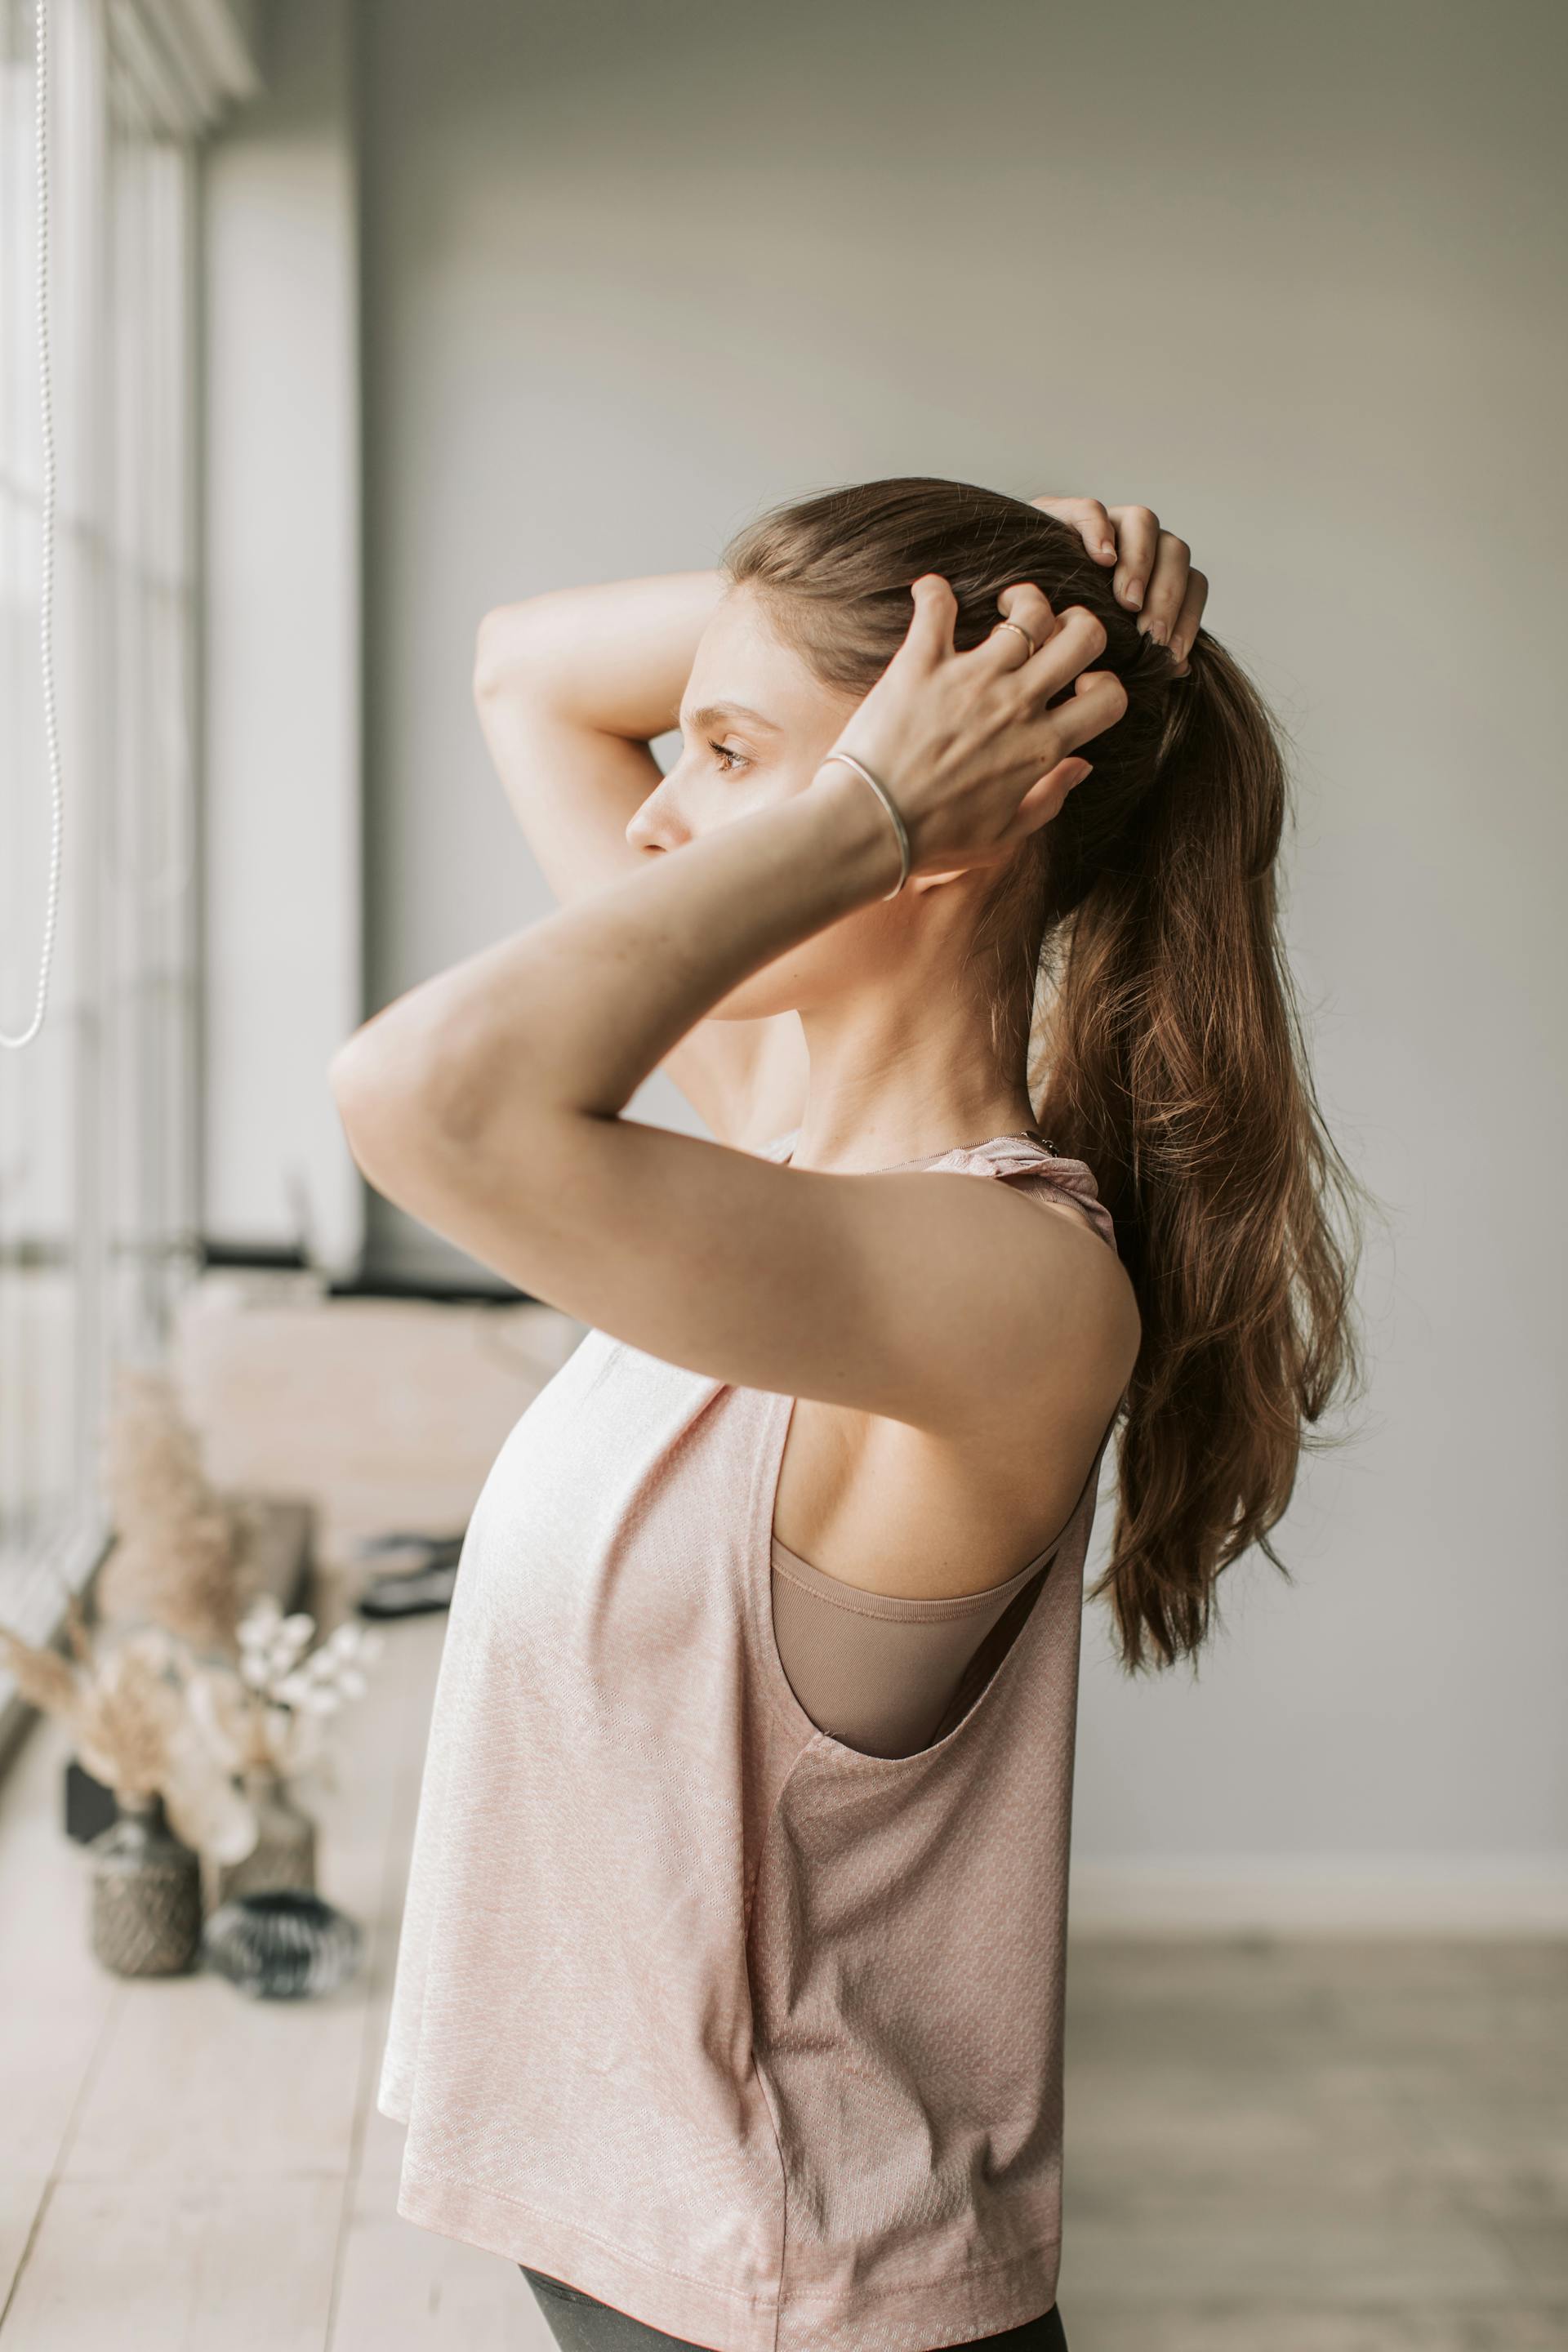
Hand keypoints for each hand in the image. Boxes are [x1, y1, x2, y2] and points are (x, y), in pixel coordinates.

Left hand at [824, 576, 1126, 884]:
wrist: (868, 828)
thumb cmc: (933, 840)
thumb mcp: (1003, 836)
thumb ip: (1049, 800)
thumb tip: (1081, 766)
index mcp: (1040, 748)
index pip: (1109, 698)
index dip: (1105, 687)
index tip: (1079, 689)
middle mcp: (1015, 705)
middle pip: (1083, 635)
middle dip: (1079, 626)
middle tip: (1052, 637)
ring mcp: (970, 679)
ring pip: (1029, 610)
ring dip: (1023, 601)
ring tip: (1003, 612)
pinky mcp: (922, 663)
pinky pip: (937, 606)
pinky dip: (934, 592)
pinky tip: (931, 594)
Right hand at [1027, 494, 1206, 675]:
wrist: (1001, 620)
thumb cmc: (1053, 643)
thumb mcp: (1102, 652)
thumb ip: (1140, 654)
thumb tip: (1177, 666)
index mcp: (1151, 574)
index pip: (1191, 582)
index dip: (1188, 616)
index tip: (1171, 654)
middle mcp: (1131, 544)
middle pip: (1174, 551)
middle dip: (1168, 596)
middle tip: (1151, 635)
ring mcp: (1100, 525)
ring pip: (1144, 522)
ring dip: (1142, 563)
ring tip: (1127, 602)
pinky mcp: (1060, 514)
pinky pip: (1091, 509)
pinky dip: (1101, 531)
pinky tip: (1102, 560)